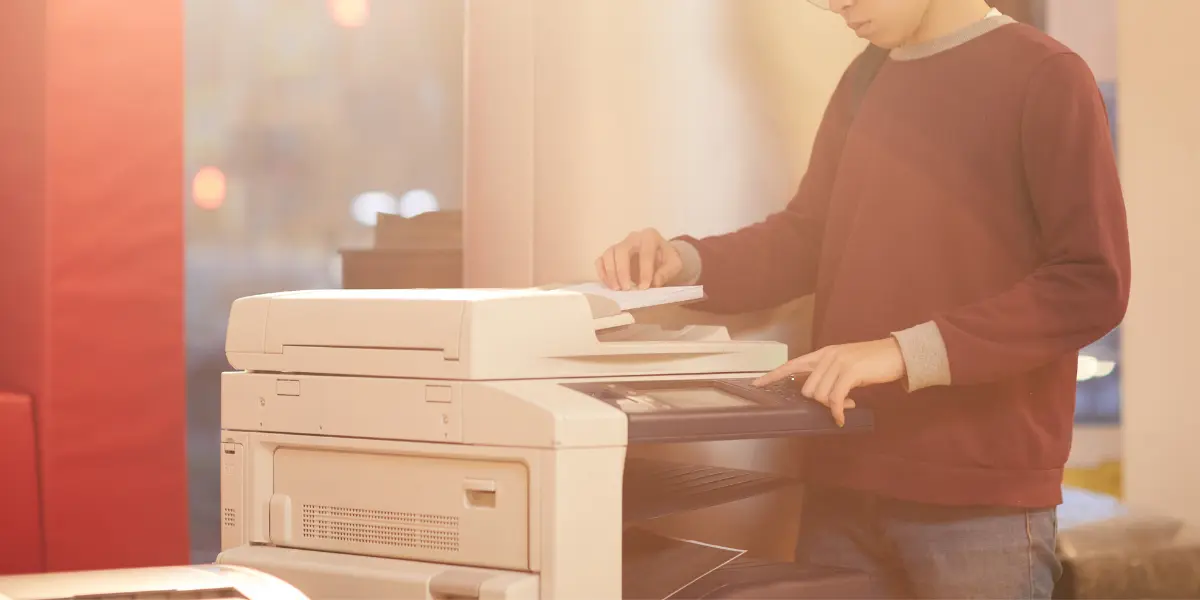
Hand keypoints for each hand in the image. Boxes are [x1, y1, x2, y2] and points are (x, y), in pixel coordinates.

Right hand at [595, 228, 681, 289]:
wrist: (659, 258)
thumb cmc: (666, 260)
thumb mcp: (674, 265)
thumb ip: (667, 272)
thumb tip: (655, 281)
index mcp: (650, 236)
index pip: (645, 252)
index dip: (644, 270)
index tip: (644, 287)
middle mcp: (632, 237)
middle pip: (621, 250)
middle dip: (622, 271)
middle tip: (626, 289)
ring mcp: (619, 245)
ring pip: (608, 254)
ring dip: (610, 273)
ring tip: (617, 289)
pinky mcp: (610, 254)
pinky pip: (600, 260)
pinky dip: (602, 273)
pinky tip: (609, 286)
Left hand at [753, 338, 905, 425]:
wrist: (897, 354)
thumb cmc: (873, 362)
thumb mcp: (846, 364)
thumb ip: (830, 375)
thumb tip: (819, 395)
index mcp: (823, 353)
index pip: (792, 364)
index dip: (774, 376)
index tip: (757, 385)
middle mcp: (827, 356)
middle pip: (808, 389)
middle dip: (820, 402)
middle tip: (840, 404)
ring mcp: (838, 363)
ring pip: (820, 395)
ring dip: (833, 406)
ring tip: (848, 404)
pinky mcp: (850, 372)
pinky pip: (835, 399)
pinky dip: (837, 412)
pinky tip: (842, 417)